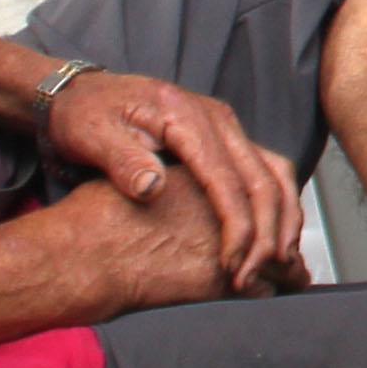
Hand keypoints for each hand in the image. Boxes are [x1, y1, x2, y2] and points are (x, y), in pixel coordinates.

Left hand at [32, 63, 311, 293]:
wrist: (83, 94)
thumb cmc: (86, 116)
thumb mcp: (92, 136)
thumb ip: (123, 162)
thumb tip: (152, 189)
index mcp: (186, 118)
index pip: (226, 178)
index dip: (236, 226)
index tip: (232, 266)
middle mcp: (216, 118)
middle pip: (262, 176)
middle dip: (268, 230)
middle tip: (258, 273)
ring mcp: (224, 127)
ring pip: (273, 171)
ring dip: (283, 217)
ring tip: (279, 258)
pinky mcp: (223, 138)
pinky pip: (263, 169)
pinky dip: (275, 202)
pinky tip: (269, 232)